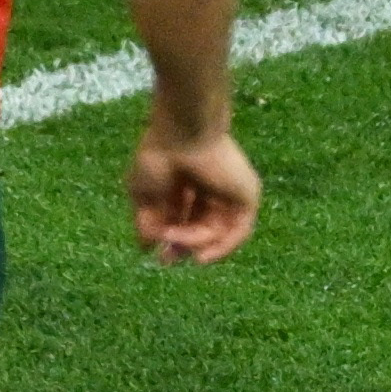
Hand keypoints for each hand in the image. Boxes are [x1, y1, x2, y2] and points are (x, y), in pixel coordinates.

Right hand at [127, 119, 260, 264]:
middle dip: (183, 246)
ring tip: (174, 236)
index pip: (184, 219)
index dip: (171, 240)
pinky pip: (238, 231)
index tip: (157, 255)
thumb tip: (145, 248)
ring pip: (216, 232)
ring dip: (193, 242)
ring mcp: (230, 193)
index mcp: (186, 184)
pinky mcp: (247, 196)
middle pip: (201, 228)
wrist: (183, 133)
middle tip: (167, 258)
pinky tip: (201, 256)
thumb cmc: (159, 157)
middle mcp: (210, 189)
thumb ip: (146, 223)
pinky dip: (221, 247)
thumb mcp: (143, 195)